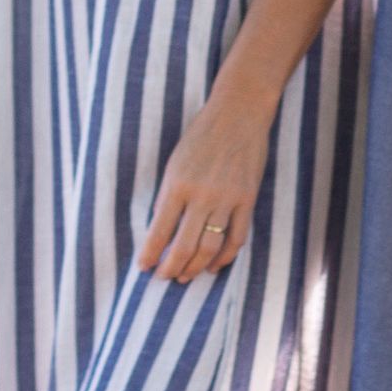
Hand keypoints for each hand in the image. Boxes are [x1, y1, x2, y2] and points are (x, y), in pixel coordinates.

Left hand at [138, 91, 272, 280]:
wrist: (239, 112)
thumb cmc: (202, 134)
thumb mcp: (176, 161)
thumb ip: (170, 194)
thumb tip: (163, 227)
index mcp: (177, 184)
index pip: (159, 230)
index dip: (150, 254)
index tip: (144, 267)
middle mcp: (201, 195)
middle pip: (184, 246)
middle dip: (171, 268)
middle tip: (164, 278)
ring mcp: (227, 199)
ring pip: (210, 248)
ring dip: (196, 268)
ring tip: (186, 277)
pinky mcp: (247, 199)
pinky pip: (237, 238)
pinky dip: (226, 257)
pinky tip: (215, 265)